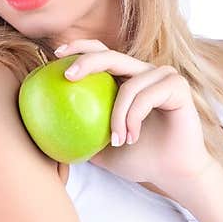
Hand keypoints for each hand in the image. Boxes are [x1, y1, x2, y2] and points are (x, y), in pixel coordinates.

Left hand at [52, 38, 211, 191]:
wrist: (172, 173)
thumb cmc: (139, 159)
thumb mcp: (101, 150)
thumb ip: (80, 137)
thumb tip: (44, 135)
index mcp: (127, 80)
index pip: (102, 53)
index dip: (80, 48)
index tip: (56, 55)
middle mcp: (144, 73)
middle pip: (111, 55)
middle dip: (87, 61)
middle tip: (68, 77)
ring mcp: (163, 77)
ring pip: (129, 85)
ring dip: (117, 116)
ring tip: (116, 140)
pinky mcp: (178, 86)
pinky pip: (146, 95)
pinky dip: (134, 117)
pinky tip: (132, 137)